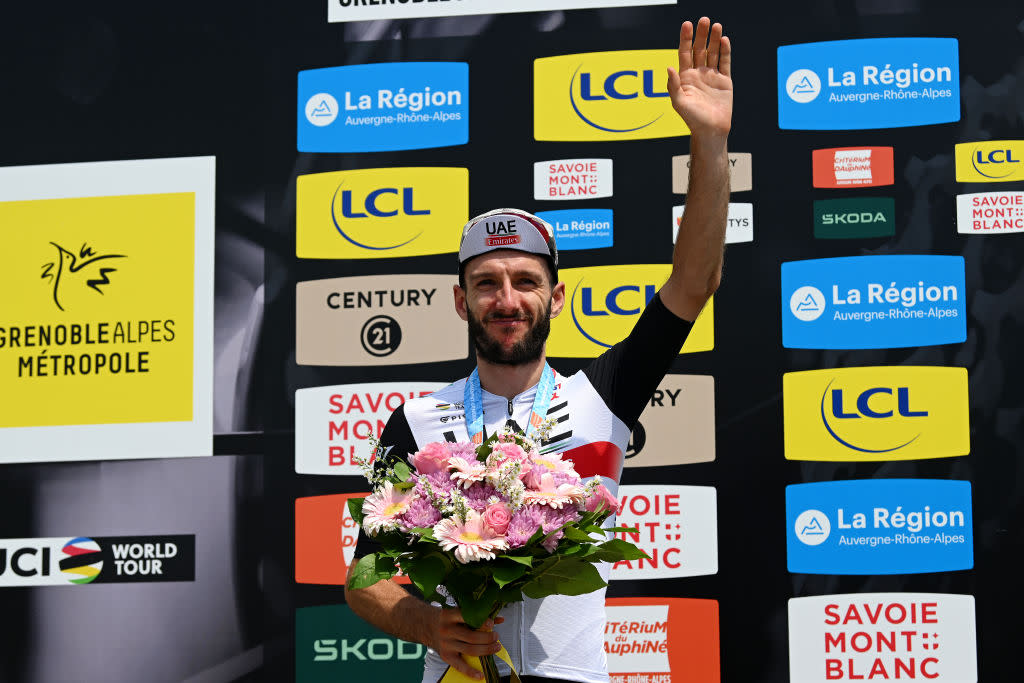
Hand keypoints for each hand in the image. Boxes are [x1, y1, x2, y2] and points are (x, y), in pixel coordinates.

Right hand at [432, 608, 504, 679]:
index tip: (491, 623)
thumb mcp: (457, 612)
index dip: (481, 621)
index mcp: (449, 615)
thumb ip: (477, 614)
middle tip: (496, 637)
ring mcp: (446, 644)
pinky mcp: (445, 655)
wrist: (425, 625)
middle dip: (487, 638)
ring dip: (486, 650)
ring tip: (495, 647)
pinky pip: (459, 666)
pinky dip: (470, 672)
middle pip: (471, 637)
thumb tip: (499, 619)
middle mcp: (447, 630)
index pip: (466, 617)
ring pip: (469, 650)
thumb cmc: (446, 618)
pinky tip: (480, 675)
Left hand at [667, 17, 732, 138]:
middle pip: (699, 49)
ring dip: (714, 39)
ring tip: (716, 26)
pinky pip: (725, 62)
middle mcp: (698, 74)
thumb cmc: (692, 120)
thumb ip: (673, 86)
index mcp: (685, 77)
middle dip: (701, 35)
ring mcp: (711, 76)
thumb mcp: (679, 103)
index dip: (685, 39)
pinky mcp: (725, 81)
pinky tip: (724, 40)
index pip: (684, 53)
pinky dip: (725, 51)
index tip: (686, 25)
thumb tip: (669, 68)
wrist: (711, 131)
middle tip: (704, 20)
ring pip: (713, 53)